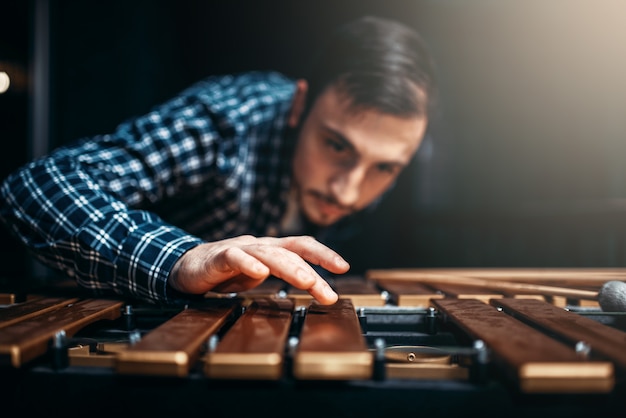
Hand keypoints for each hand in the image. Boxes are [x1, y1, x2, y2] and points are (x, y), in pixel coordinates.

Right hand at [167, 235, 348, 303]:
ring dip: (289, 267)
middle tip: (328, 293)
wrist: (186, 266)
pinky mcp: (216, 257)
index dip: (323, 253)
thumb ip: (281, 274)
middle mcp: (258, 245)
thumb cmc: (225, 271)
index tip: (343, 267)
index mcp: (270, 249)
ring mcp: (238, 249)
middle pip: (290, 253)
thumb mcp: (259, 274)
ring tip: (306, 281)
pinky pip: (233, 257)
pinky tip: (259, 273)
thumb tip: (314, 284)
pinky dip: (247, 264)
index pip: (301, 246)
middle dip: (312, 272)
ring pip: (267, 254)